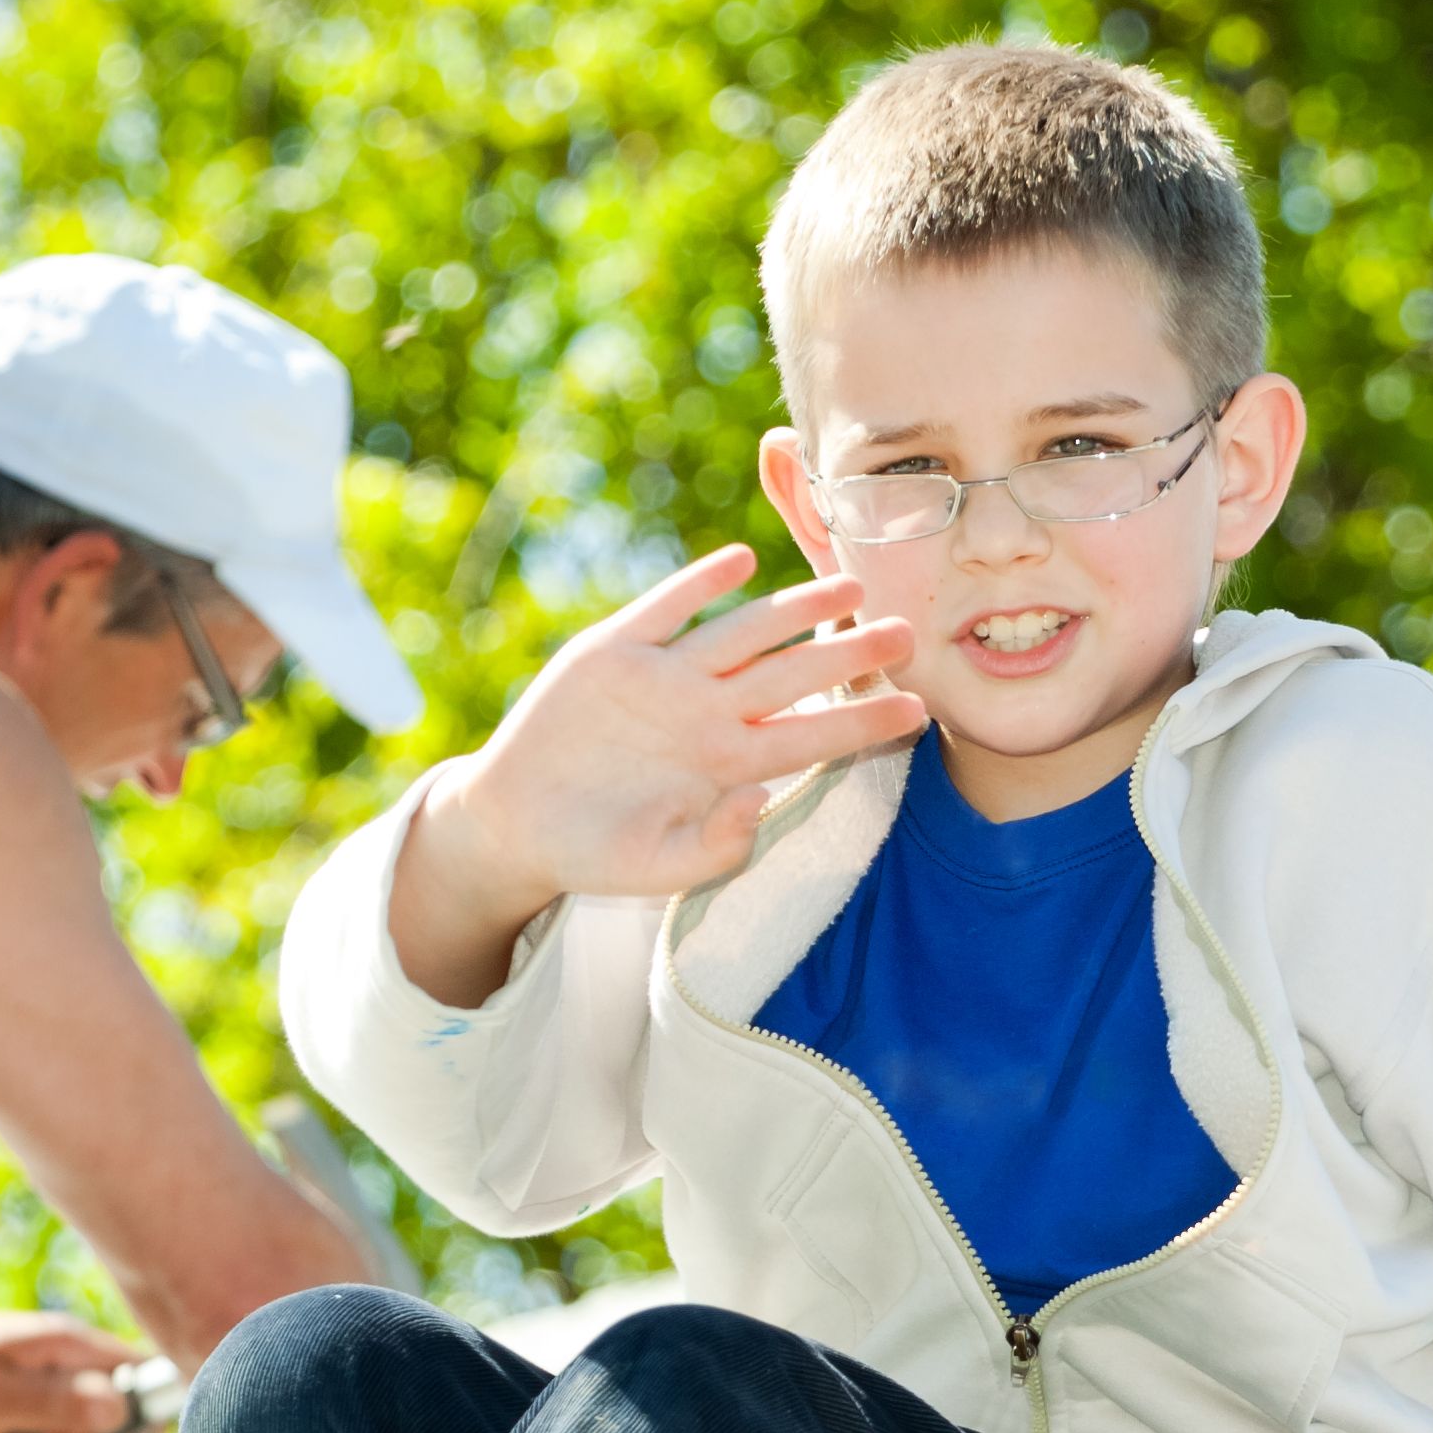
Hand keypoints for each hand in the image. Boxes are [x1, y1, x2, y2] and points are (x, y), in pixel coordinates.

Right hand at [388, 545, 923, 1004]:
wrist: (515, 824)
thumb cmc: (592, 852)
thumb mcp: (656, 869)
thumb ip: (714, 848)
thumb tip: (759, 803)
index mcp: (723, 765)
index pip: (808, 738)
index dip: (863, 724)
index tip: (917, 713)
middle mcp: (703, 713)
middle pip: (791, 675)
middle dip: (848, 654)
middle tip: (907, 633)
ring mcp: (662, 677)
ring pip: (742, 634)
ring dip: (793, 609)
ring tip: (847, 586)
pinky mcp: (612, 651)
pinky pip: (665, 610)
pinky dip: (699, 585)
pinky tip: (741, 563)